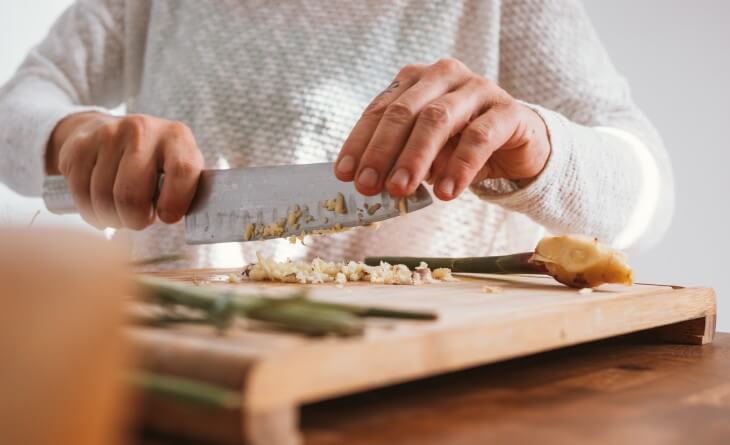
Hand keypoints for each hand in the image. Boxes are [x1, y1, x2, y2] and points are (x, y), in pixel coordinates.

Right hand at [46, 112, 203, 229]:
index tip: (167, 217)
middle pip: (132, 194)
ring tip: (122, 214)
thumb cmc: (157, 162)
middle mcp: (142, 129)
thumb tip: (185, 219)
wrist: (113, 131)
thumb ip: (187, 189)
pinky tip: (101, 208)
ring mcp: (108, 134)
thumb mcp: (180, 167)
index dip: (175, 202)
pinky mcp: (80, 145)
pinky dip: (91, 212)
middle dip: (135, 220)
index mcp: (177, 136)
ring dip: (112, 218)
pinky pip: (81, 194)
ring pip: (104, 198)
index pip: (182, 171)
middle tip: (139, 220)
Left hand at [335, 58, 550, 199]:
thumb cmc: (461, 145)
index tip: (345, 174)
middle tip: (369, 187)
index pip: (380, 110)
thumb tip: (370, 184)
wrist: (518, 144)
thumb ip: (399, 160)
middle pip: (405, 112)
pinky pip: (479, 137)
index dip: (360, 143)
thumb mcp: (425, 152)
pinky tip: (446, 192)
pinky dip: (459, 166)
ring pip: (438, 119)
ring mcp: (477, 88)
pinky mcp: (508, 110)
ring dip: (415, 158)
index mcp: (416, 81)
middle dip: (382, 152)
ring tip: (401, 190)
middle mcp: (444, 76)